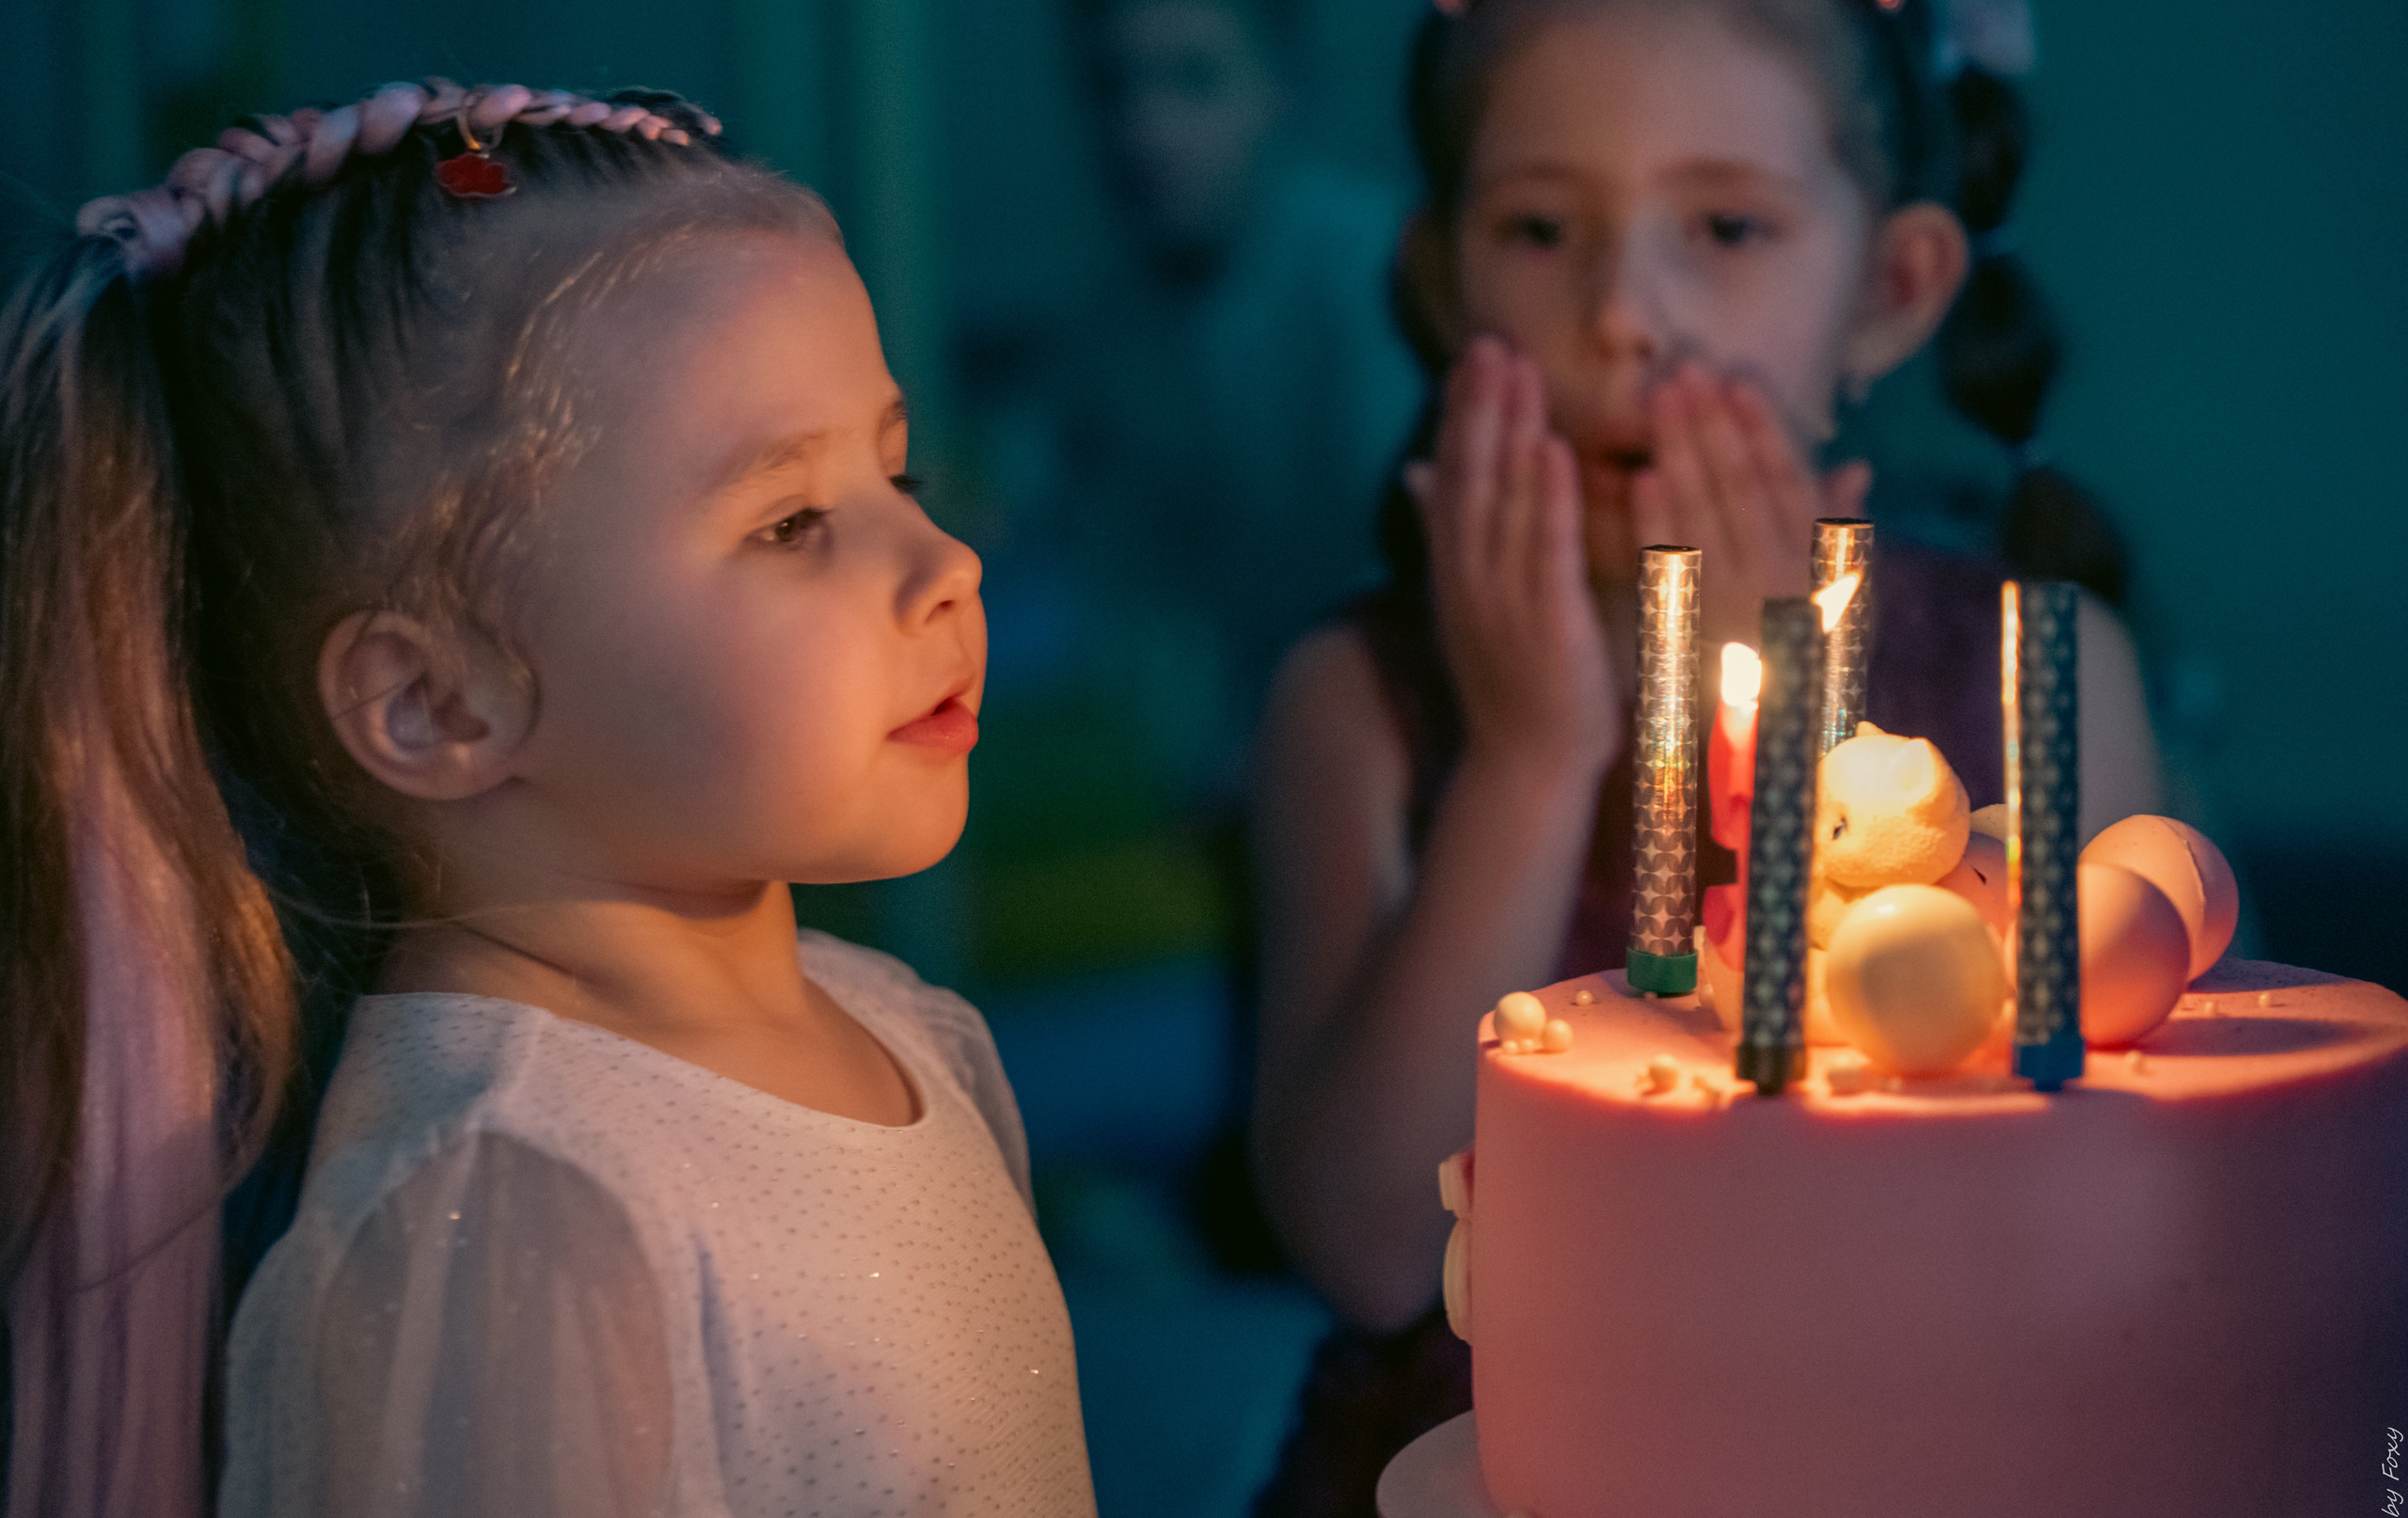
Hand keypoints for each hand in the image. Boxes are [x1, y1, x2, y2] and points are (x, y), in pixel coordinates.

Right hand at [1408, 337, 1624, 781]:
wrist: (1528, 764)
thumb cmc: (1514, 684)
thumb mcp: (1473, 600)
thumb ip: (1450, 533)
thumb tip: (1417, 472)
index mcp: (1457, 569)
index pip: (1455, 477)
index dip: (1462, 414)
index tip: (1473, 357)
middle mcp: (1468, 576)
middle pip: (1469, 476)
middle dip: (1479, 406)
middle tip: (1489, 341)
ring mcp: (1500, 598)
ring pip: (1500, 500)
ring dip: (1508, 432)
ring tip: (1516, 369)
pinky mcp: (1543, 620)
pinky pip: (1542, 549)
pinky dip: (1545, 498)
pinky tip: (1551, 448)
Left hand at [1629, 363, 1872, 657]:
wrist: (1778, 759)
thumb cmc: (1808, 670)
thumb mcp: (1839, 602)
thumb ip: (1837, 534)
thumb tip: (1855, 467)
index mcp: (1814, 567)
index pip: (1787, 486)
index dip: (1762, 431)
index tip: (1738, 382)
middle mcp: (1780, 582)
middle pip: (1742, 490)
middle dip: (1713, 427)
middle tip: (1685, 370)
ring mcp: (1735, 608)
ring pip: (1707, 517)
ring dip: (1683, 455)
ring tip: (1660, 401)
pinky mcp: (1696, 635)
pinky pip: (1674, 574)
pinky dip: (1658, 525)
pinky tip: (1641, 480)